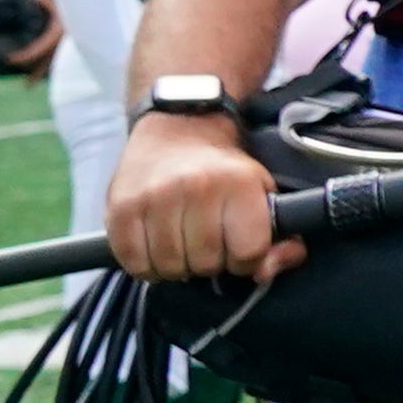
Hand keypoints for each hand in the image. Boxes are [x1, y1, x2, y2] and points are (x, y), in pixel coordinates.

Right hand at [104, 113, 286, 286]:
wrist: (178, 128)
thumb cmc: (225, 171)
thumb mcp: (266, 193)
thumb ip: (281, 237)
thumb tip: (264, 273)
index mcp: (239, 184)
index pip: (248, 252)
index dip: (247, 260)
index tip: (239, 249)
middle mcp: (197, 188)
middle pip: (206, 263)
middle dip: (210, 264)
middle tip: (208, 246)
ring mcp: (155, 198)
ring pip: (169, 267)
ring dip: (178, 267)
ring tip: (183, 247)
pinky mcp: (121, 209)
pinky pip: (134, 262)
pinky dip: (146, 266)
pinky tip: (157, 250)